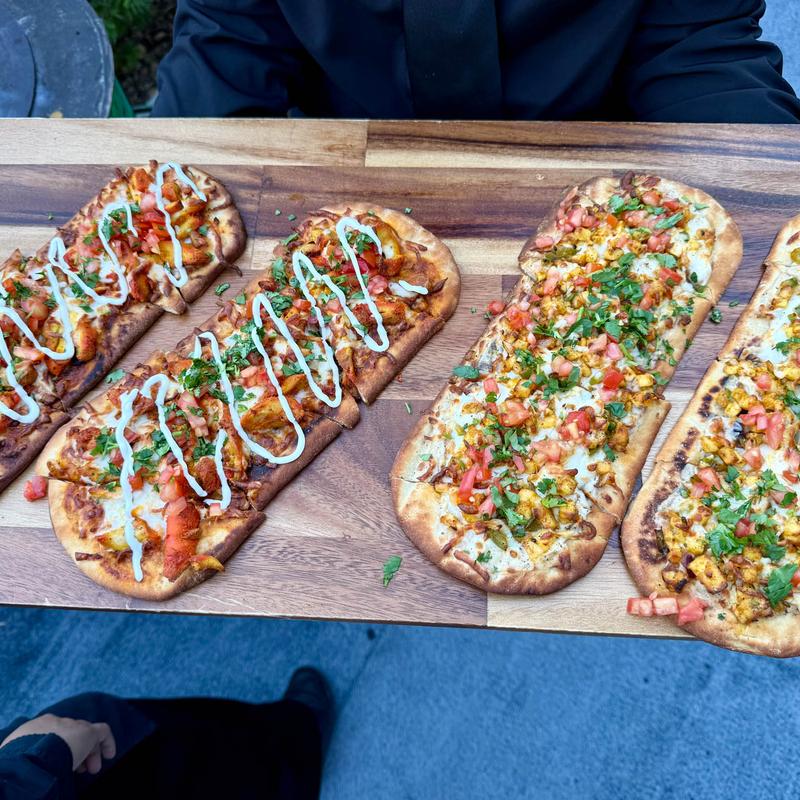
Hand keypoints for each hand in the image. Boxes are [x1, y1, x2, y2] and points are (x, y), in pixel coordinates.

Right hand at [1, 714, 115, 773]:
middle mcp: (54, 723)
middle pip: (69, 734)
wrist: (31, 757)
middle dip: (75, 751)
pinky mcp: (87, 731)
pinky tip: (109, 754)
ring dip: (89, 752)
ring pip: (84, 734)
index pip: (51, 734)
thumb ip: (29, 753)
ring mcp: (71, 725)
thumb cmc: (19, 762)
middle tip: (79, 769)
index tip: (61, 763)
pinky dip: (107, 742)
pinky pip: (102, 731)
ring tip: (91, 769)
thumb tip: (34, 765)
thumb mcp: (18, 754)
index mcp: (35, 728)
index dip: (59, 748)